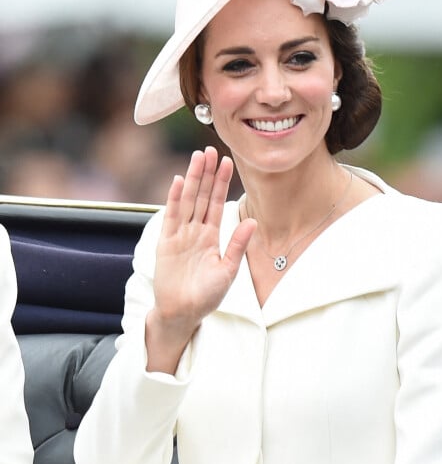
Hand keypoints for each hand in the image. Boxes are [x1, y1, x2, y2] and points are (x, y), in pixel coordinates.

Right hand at [145, 147, 255, 372]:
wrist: (183, 314)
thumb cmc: (207, 296)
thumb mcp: (228, 270)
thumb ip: (238, 245)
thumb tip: (252, 221)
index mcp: (211, 236)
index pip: (217, 203)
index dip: (221, 182)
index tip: (227, 161)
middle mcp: (195, 231)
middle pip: (201, 196)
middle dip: (207, 173)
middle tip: (210, 149)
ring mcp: (180, 235)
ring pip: (188, 201)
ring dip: (193, 179)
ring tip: (198, 157)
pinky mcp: (166, 243)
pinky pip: (171, 217)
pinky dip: (174, 199)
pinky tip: (178, 181)